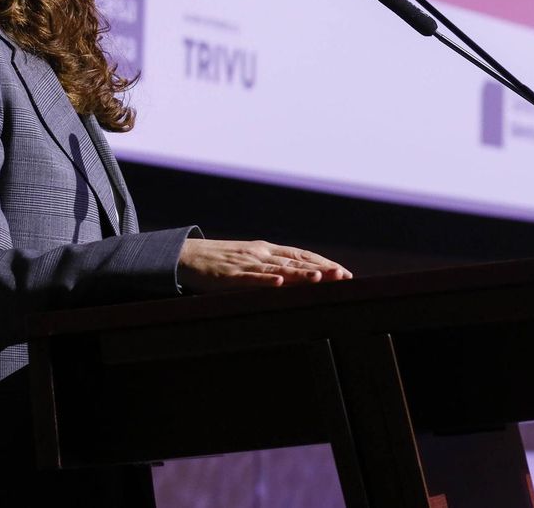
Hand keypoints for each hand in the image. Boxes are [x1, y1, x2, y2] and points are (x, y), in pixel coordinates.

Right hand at [177, 238, 352, 292]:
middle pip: (296, 261)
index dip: (324, 263)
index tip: (346, 273)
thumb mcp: (250, 261)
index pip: (302, 255)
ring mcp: (246, 263)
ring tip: (320, 278)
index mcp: (267, 250)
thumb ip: (272, 267)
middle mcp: (261, 253)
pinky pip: (249, 278)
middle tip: (344, 276)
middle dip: (321, 269)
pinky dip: (265, 280)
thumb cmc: (221, 262)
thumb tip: (297, 280)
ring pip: (277, 268)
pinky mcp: (229, 275)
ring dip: (299, 274)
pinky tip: (278, 284)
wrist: (187, 256)